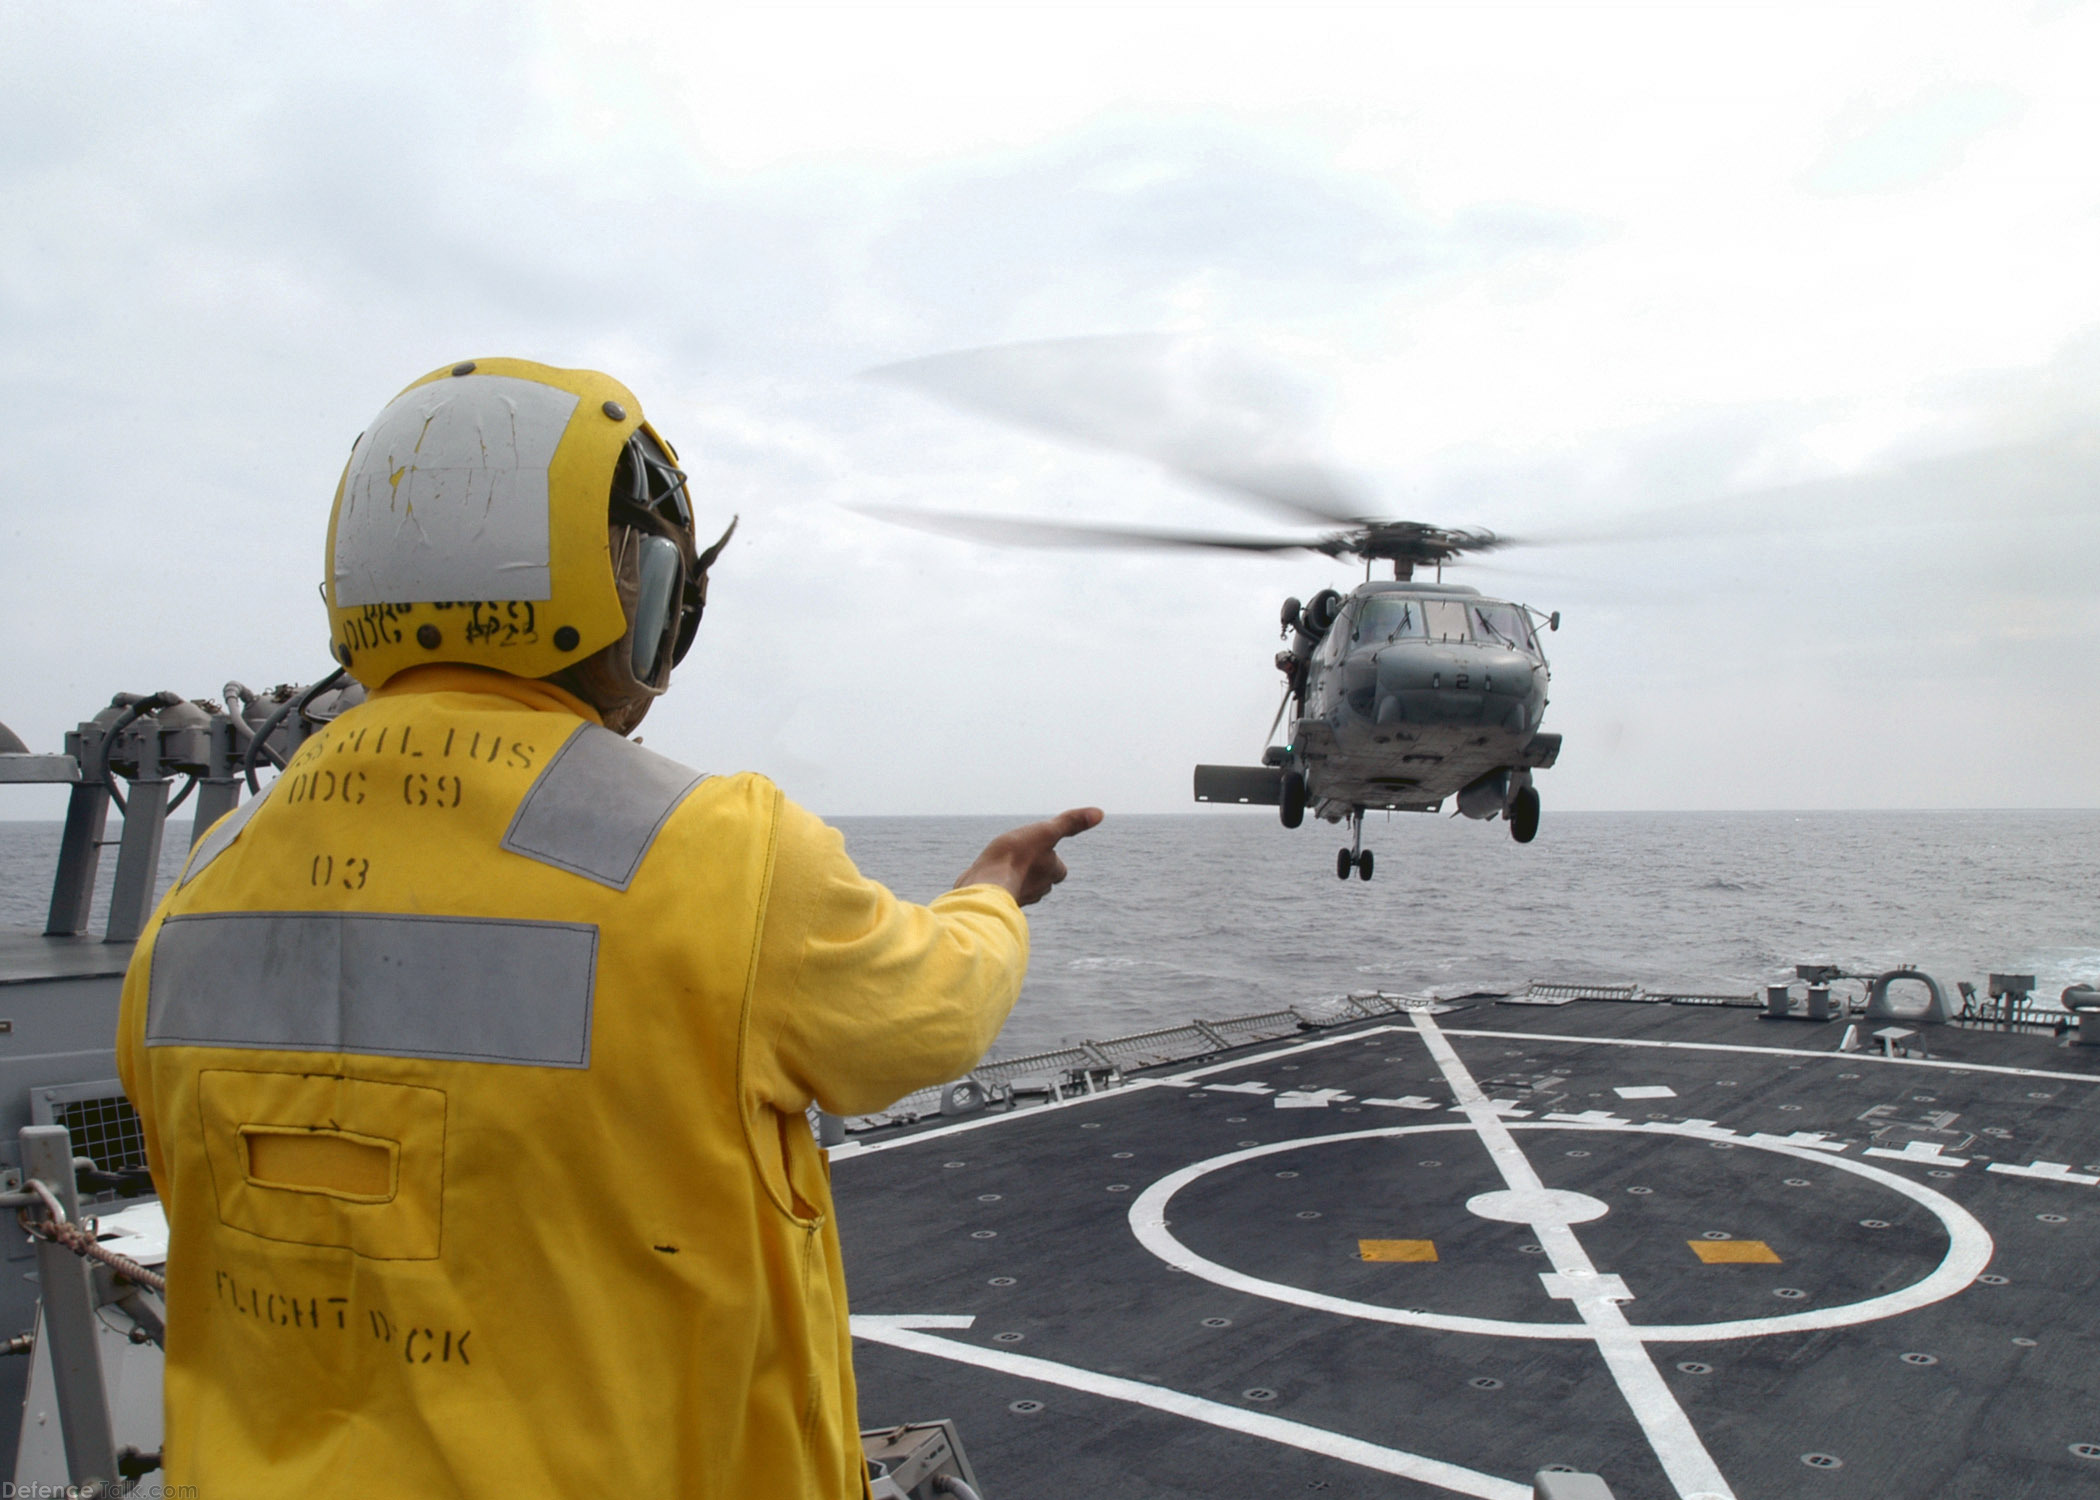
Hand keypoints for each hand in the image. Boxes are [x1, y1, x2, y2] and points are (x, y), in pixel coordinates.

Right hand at [953, 807, 1103, 907]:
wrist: (986, 884)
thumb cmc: (1016, 855)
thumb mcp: (1046, 832)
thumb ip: (1071, 823)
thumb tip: (1100, 813)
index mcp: (1051, 874)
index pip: (1058, 868)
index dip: (1051, 858)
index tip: (1041, 848)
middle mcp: (1038, 889)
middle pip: (1041, 879)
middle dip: (1034, 869)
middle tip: (1021, 856)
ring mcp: (1019, 897)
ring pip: (1022, 886)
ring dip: (1016, 877)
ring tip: (1004, 865)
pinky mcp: (998, 902)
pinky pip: (1003, 893)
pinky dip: (999, 885)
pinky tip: (989, 877)